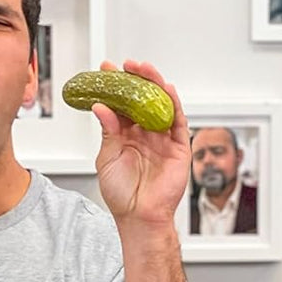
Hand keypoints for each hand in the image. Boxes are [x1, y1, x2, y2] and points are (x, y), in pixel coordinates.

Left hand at [92, 60, 190, 226]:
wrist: (139, 216)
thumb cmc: (122, 194)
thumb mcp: (107, 158)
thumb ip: (108, 131)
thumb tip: (102, 107)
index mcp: (127, 135)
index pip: (123, 104)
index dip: (116, 86)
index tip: (106, 70)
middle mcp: (146, 134)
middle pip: (143, 100)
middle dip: (136, 80)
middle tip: (126, 65)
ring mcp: (163, 140)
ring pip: (162, 105)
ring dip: (155, 85)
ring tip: (144, 70)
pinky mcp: (179, 148)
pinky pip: (179, 122)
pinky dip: (174, 104)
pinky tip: (167, 90)